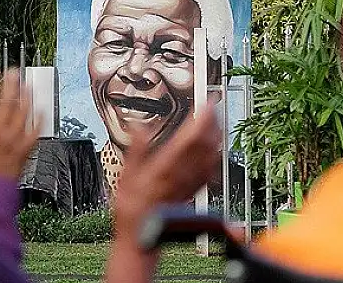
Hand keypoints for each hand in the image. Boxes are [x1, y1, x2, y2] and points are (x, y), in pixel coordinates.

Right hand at [0, 68, 40, 183]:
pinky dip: (39, 120)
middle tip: (14, 72)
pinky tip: (41, 110)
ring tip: (28, 85)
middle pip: (6, 102)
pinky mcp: (25, 148)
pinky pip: (35, 131)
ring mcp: (14, 139)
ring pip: (22, 113)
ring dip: (26, 97)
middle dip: (10, 84)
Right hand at [113, 103, 221, 240]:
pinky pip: (210, 170)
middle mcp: (182, 175)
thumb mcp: (125, 177)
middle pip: (205, 144)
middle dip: (213, 122)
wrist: (142, 237)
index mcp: (165, 168)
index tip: (207, 104)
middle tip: (215, 105)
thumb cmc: (132, 210)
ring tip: (217, 120)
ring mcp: (190, 184)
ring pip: (210, 156)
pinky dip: (215, 155)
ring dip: (217, 136)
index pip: (189, 138)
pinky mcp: (193, 192)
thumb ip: (135, 150)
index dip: (202, 120)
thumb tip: (138, 127)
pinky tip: (216, 148)